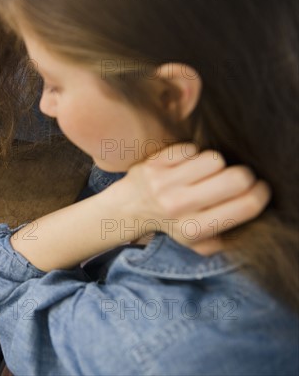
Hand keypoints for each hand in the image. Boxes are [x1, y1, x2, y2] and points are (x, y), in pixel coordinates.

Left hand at [117, 143, 270, 253]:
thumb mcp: (197, 243)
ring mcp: (164, 184)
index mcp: (194, 229)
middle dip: (244, 175)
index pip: (247, 205)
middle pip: (237, 178)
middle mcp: (179, 207)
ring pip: (215, 159)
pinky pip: (191, 148)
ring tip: (205, 174)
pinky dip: (193, 154)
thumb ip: (227, 238)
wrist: (129, 209)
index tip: (259, 188)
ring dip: (215, 164)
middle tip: (236, 179)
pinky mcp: (154, 164)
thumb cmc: (171, 223)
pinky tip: (185, 165)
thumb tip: (254, 220)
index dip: (261, 193)